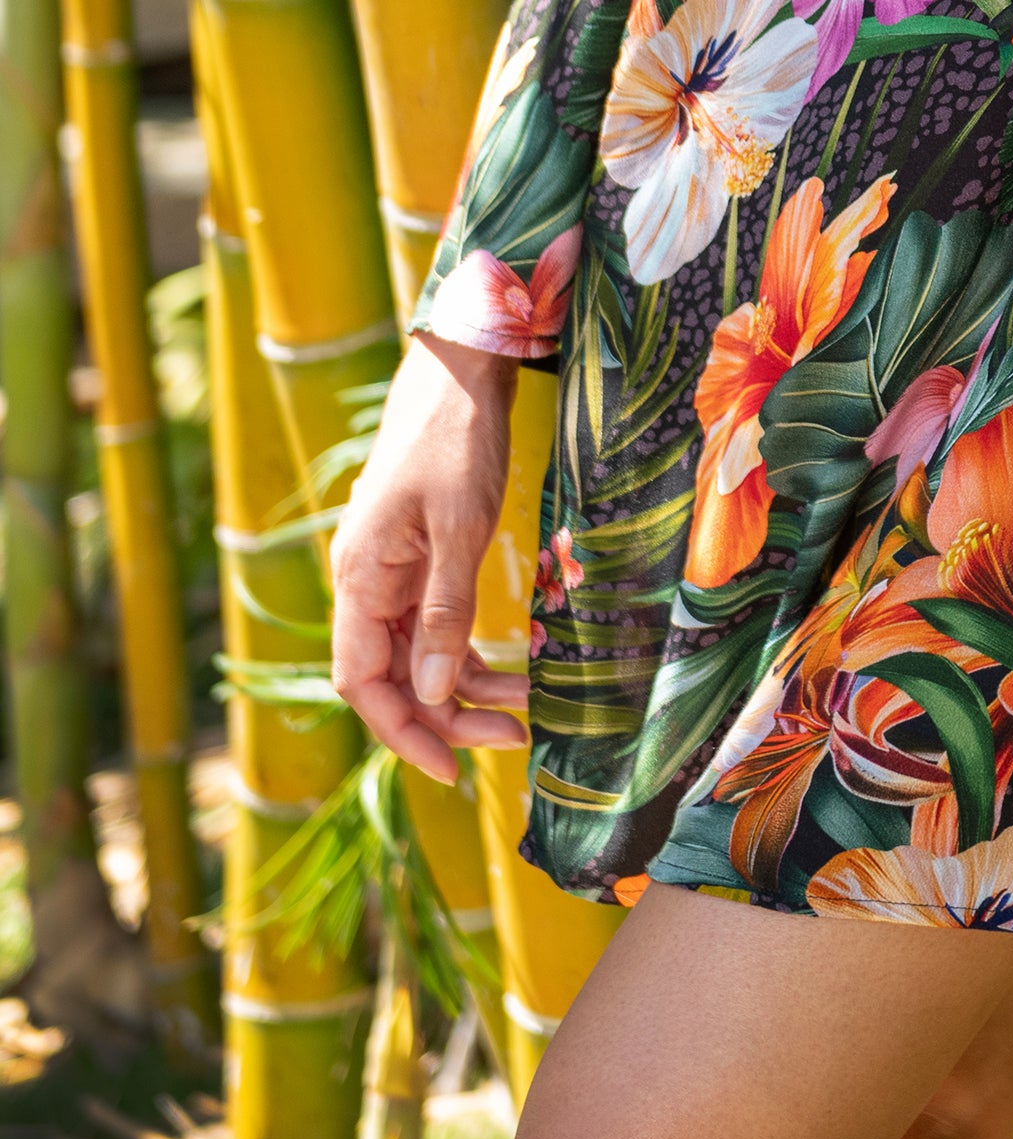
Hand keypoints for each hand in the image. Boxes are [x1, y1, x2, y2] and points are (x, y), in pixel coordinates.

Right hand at [330, 337, 528, 781]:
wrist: (458, 368)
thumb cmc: (454, 439)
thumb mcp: (456, 527)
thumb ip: (442, 611)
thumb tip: (429, 692)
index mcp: (360, 578)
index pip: (361, 681)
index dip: (400, 732)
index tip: (449, 770)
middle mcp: (367, 582)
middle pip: (392, 676)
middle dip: (446, 716)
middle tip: (511, 739)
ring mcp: (393, 572)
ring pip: (419, 655)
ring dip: (465, 688)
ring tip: (526, 710)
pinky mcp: (422, 558)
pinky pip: (437, 624)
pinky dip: (470, 651)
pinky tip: (516, 668)